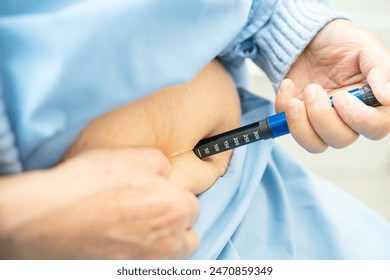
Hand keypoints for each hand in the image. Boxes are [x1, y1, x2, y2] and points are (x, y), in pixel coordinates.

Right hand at [0, 148, 198, 258]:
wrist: (49, 218)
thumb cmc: (91, 184)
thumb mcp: (134, 157)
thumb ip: (160, 164)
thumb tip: (164, 172)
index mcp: (175, 209)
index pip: (193, 208)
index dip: (176, 199)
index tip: (161, 197)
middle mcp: (168, 242)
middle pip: (188, 239)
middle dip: (177, 227)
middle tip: (153, 215)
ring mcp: (146, 264)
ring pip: (170, 258)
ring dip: (163, 246)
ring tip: (138, 233)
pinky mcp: (124, 275)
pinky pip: (145, 269)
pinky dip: (140, 260)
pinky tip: (122, 246)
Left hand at [275, 20, 389, 151]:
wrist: (308, 38)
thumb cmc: (340, 41)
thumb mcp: (365, 46)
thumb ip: (381, 70)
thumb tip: (388, 97)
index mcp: (372, 102)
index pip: (376, 128)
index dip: (359, 119)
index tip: (341, 97)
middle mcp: (347, 117)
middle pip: (341, 139)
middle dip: (322, 117)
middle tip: (313, 89)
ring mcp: (321, 120)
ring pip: (315, 144)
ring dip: (300, 123)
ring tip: (295, 98)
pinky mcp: (298, 119)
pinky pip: (289, 128)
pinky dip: (283, 109)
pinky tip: (288, 85)